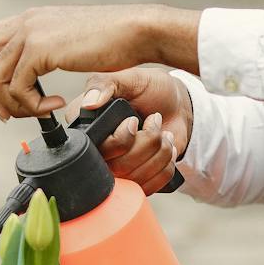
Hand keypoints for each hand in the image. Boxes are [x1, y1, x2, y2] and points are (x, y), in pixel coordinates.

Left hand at [0, 5, 152, 119]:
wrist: (137, 30)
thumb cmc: (114, 40)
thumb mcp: (69, 42)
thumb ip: (46, 51)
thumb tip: (32, 75)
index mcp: (29, 20)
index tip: (7, 99)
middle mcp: (24, 22)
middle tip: (8, 115)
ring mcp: (30, 33)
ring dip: (13, 105)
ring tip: (40, 113)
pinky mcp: (41, 49)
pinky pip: (18, 87)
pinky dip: (33, 106)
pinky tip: (57, 105)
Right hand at [67, 69, 194, 194]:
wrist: (176, 105)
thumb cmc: (151, 89)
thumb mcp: (130, 78)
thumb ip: (105, 83)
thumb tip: (89, 102)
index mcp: (87, 125)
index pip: (93, 150)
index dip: (120, 139)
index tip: (134, 121)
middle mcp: (98, 151)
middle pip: (118, 167)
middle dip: (147, 142)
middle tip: (155, 120)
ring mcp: (117, 168)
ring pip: (136, 178)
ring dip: (160, 152)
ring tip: (163, 133)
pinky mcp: (136, 180)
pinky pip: (151, 186)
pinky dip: (166, 165)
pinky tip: (166, 148)